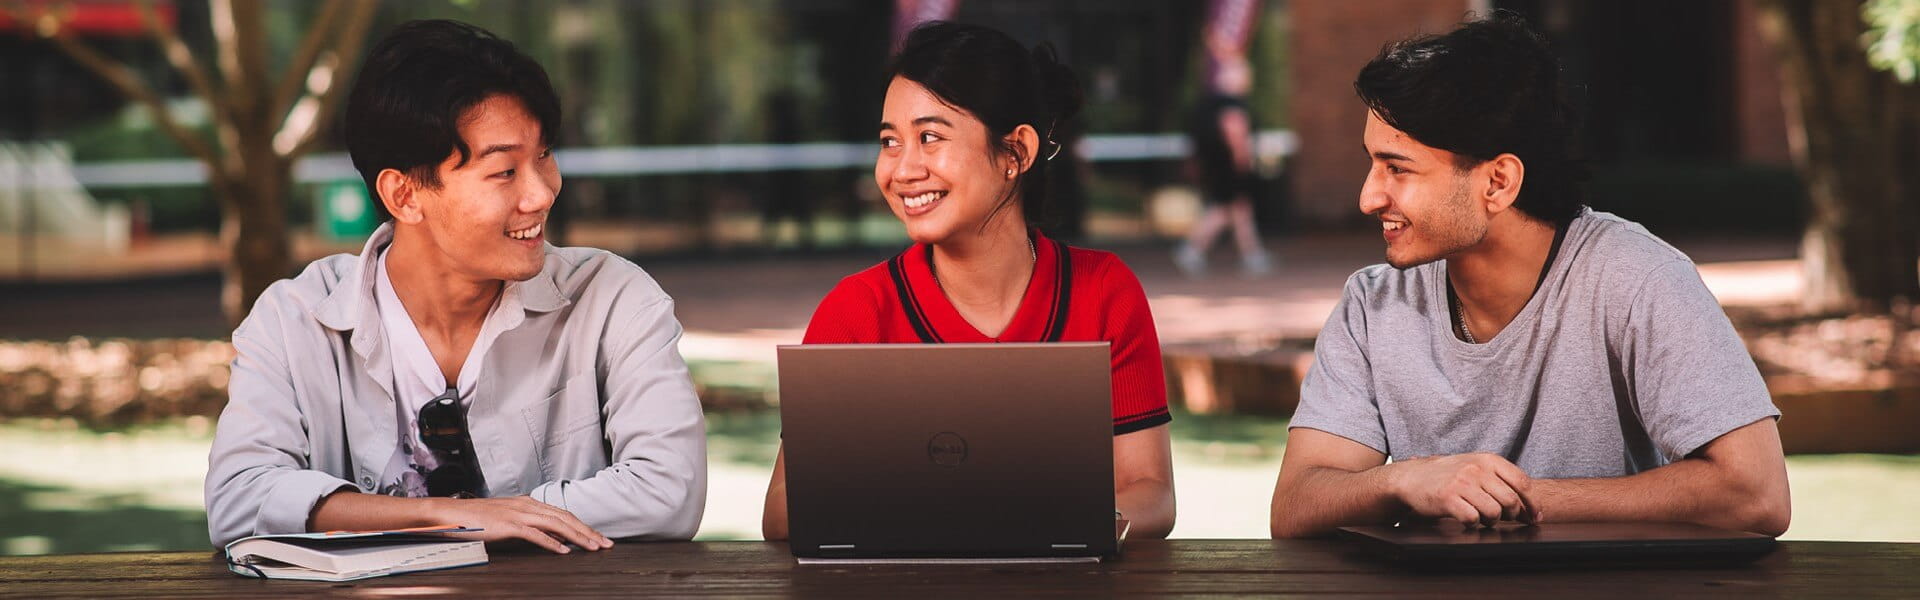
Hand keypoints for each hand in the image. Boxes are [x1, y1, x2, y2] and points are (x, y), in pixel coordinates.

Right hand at [431, 496, 612, 553]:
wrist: (450, 512)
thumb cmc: (478, 518)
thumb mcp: (510, 520)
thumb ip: (532, 527)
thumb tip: (555, 538)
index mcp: (529, 503)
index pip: (564, 514)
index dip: (584, 526)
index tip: (599, 537)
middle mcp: (528, 505)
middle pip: (566, 518)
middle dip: (589, 531)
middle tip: (606, 544)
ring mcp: (518, 513)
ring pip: (556, 524)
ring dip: (577, 536)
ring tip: (593, 547)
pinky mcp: (508, 524)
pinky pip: (535, 533)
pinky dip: (552, 542)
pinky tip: (564, 550)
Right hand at [1386, 453, 1539, 527]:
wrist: (1412, 477)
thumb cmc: (1448, 475)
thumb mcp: (1476, 467)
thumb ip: (1501, 481)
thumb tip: (1529, 508)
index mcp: (1488, 460)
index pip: (1522, 482)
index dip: (1531, 503)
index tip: (1534, 516)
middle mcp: (1476, 469)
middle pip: (1511, 500)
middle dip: (1511, 515)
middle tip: (1503, 518)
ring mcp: (1461, 483)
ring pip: (1494, 512)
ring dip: (1491, 521)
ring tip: (1482, 518)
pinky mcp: (1447, 498)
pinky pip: (1472, 519)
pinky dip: (1473, 524)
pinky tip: (1467, 519)